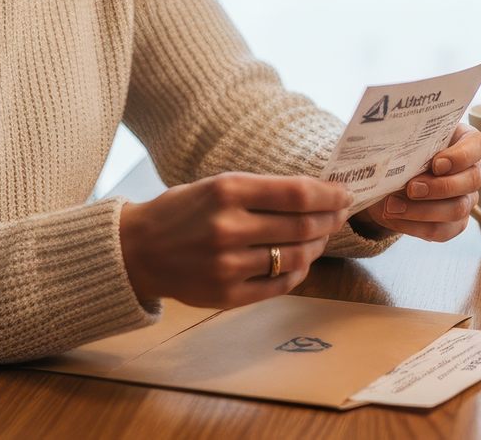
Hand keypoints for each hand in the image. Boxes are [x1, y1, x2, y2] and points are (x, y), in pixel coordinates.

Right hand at [119, 172, 352, 308]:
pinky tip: (300, 261)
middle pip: (302, 225)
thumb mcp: (215, 185)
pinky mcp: (226, 294)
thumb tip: (315, 193)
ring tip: (321, 238)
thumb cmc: (181, 211)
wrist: (136, 250)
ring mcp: (228, 265)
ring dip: (317, 246)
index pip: (297, 193)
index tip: (344, 194)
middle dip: (330, 219)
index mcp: (226, 190)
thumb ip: (260, 190)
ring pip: (294, 257)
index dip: (329, 194)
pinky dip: (298, 272)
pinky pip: (279, 285)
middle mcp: (228, 227)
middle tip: (340, 215)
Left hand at [354, 123, 480, 242]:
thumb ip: (407, 139)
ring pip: (457, 209)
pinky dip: (414, 226)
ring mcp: (466, 199)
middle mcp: (470, 171)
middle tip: (410, 188)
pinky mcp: (453, 224)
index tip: (436, 164)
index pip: (477, 145)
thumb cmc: (401, 151)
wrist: (386, 178)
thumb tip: (394, 147)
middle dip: (439, 187)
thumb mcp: (403, 139)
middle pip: (471, 181)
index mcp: (464, 142)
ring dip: (422, 210)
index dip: (461, 157)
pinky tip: (393, 216)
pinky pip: (441, 230)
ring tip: (392, 205)